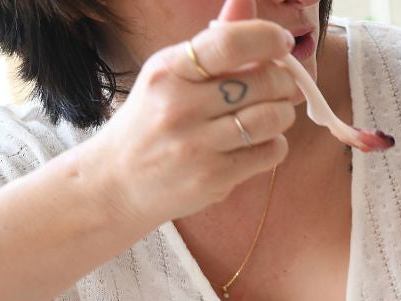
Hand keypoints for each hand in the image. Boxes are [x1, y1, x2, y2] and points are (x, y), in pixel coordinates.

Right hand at [87, 0, 298, 231]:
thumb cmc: (152, 122)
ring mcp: (197, 144)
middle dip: (284, 82)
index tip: (282, 43)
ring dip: (283, 114)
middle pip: (263, 81)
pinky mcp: (214, 177)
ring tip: (270, 116)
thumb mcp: (171, 76)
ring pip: (273, 118)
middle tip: (280, 88)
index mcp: (170, 70)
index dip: (266, 38)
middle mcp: (180, 105)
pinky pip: (271, 152)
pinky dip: (274, 145)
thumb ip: (213, 42)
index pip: (228, 43)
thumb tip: (244, 1)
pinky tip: (257, 144)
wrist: (116, 183)